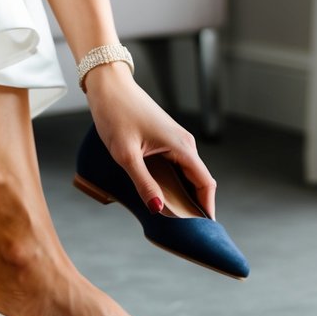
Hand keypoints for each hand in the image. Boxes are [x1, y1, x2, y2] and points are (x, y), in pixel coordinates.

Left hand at [84, 63, 216, 217]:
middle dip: (196, 206)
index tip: (203, 229)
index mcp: (182, 147)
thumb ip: (143, 182)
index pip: (206, 184)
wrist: (109, 86)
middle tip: (186, 229)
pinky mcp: (167, 139)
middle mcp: (185, 144)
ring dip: (185, 195)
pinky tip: (162, 194)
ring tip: (175, 217)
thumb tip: (157, 208)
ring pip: (189, 174)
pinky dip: (176, 183)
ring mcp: (177, 140)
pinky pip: (178, 166)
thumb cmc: (116, 114)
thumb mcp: (126, 154)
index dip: (207, 208)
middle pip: (200, 181)